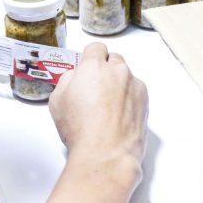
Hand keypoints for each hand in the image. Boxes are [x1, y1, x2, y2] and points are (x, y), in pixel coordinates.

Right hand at [50, 43, 148, 170]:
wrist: (105, 154)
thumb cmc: (81, 130)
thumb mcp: (57, 101)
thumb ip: (67, 80)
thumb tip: (75, 76)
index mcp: (94, 67)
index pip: (95, 48)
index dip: (90, 58)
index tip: (87, 68)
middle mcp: (117, 71)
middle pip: (113, 59)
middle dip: (105, 69)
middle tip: (95, 88)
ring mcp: (134, 85)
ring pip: (126, 75)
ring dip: (118, 83)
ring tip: (107, 107)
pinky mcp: (145, 100)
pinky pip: (135, 91)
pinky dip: (128, 98)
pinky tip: (118, 115)